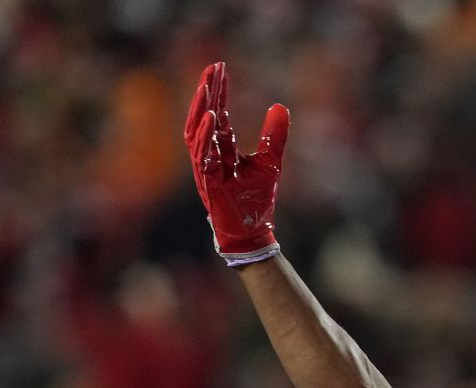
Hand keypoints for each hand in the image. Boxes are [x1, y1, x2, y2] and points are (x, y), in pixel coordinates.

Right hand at [184, 62, 289, 264]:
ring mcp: (205, 168)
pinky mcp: (207, 181)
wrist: (253, 231)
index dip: (218, 92)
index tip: (221, 68)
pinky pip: (201, 154)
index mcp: (222, 149)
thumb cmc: (256, 200)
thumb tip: (280, 106)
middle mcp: (209, 155)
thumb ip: (273, 135)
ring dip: (201, 109)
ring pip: (195, 133)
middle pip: (203, 117)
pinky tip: (213, 116)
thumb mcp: (270, 161)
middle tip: (212, 68)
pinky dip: (206, 135)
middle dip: (207, 92)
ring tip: (207, 87)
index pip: (217, 114)